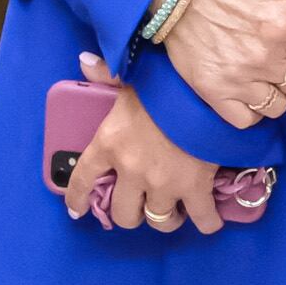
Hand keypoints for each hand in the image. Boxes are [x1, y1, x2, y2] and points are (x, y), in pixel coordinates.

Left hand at [70, 53, 224, 234]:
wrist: (202, 87)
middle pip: (123, 214)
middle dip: (131, 213)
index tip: (77, 210)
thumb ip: (107, 74)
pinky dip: (206, 222)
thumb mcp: (130, 75)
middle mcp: (131, 170)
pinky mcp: (195, 187)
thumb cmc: (164, 80)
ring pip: (158, 221)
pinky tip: (208, 220)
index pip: (83, 179)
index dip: (77, 198)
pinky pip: (201, 219)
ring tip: (173, 210)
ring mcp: (163, 183)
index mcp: (109, 143)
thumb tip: (85, 62)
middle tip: (141, 204)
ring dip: (164, 218)